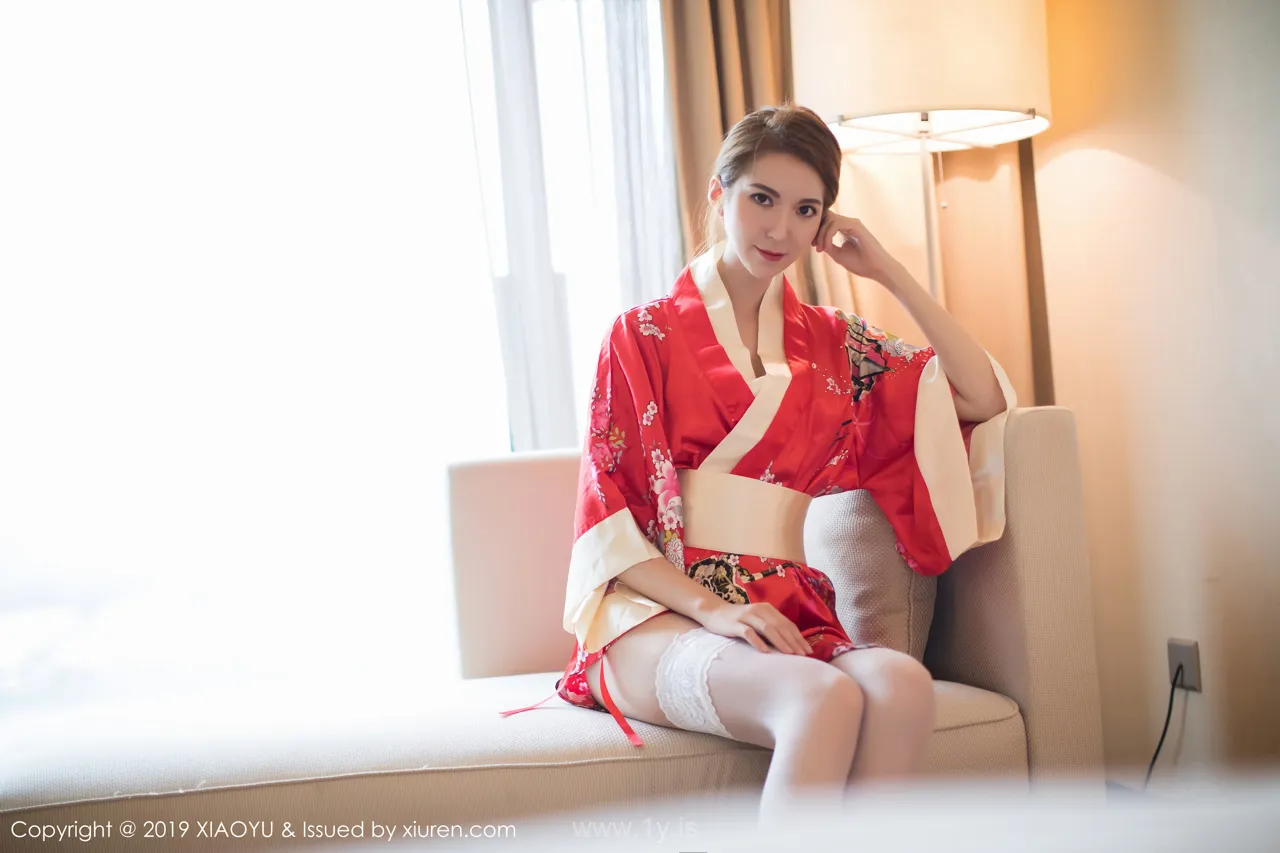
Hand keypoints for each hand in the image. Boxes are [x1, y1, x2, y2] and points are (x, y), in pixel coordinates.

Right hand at [698, 600, 812, 655]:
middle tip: (802, 655)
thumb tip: (791, 644)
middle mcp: (759, 610)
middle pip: (780, 626)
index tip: (808, 650)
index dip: (799, 637)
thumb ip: (771, 627)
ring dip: (780, 641)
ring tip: (789, 654)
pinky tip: (765, 651)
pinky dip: (758, 641)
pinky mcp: (735, 624)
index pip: (787, 624)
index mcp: (767, 609)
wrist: (713, 612)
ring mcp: (746, 616)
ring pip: (767, 628)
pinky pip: (748, 632)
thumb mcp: (757, 620)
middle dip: (793, 641)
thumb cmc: (738, 620)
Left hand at [812, 211, 899, 283]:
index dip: (817, 231)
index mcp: (845, 229)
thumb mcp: (838, 254)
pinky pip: (836, 224)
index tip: (813, 245)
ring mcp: (853, 223)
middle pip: (827, 217)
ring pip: (830, 219)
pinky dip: (828, 235)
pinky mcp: (856, 226)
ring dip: (821, 234)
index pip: (827, 221)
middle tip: (814, 246)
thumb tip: (816, 239)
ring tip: (821, 249)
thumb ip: (827, 245)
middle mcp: (849, 223)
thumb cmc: (860, 264)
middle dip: (817, 231)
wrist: (877, 269)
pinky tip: (827, 247)